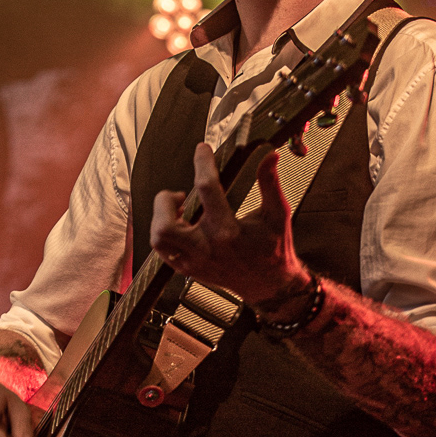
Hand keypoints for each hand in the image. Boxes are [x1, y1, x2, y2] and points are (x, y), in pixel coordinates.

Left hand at [150, 143, 307, 310]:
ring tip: (176, 210)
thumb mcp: (277, 215)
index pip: (206, 189)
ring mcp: (195, 261)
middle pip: (166, 224)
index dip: (202, 163)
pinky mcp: (189, 270)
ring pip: (159, 239)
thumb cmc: (273, 251)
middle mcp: (207, 248)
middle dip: (165, 201)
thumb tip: (269, 158)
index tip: (202, 151)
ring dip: (160, 218)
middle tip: (179, 194)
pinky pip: (163, 252)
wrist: (270, 285)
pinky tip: (179, 225)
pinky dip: (165, 235)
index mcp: (228, 232)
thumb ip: (270, 184)